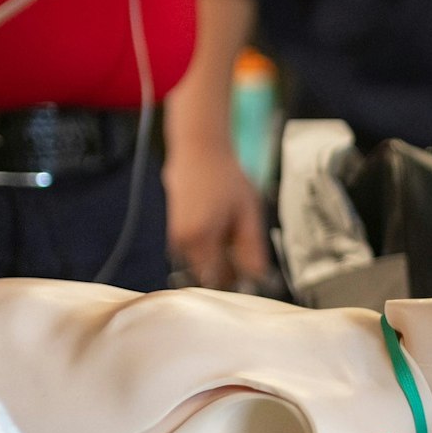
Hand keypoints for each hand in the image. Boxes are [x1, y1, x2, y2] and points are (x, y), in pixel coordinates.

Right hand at [164, 145, 270, 289]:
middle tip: (245, 252)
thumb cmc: (224, 176)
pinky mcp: (174, 232)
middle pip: (207, 275)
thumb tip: (257, 275)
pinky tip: (220, 228)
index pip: (218, 279)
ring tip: (231, 233)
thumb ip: (251, 247)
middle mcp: (182, 242)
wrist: (198, 151)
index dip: (237, 281)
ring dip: (218, 259)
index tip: (252, 277)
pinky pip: (195, 253)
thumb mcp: (248, 212)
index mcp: (200, 239)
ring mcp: (175, 237)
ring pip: (201, 265)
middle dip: (228, 270)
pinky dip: (209, 249)